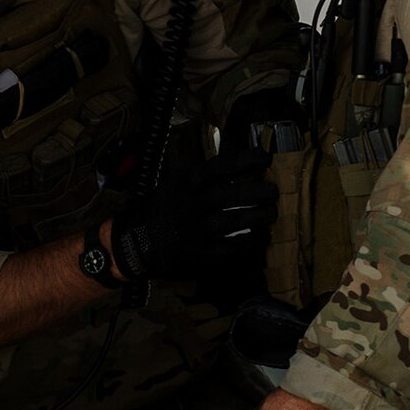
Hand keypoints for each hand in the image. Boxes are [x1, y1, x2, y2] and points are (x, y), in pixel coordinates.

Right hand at [111, 149, 276, 282]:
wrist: (134, 242)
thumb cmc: (157, 210)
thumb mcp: (172, 184)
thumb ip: (198, 176)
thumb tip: (230, 165)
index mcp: (187, 183)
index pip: (221, 166)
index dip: (247, 161)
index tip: (266, 158)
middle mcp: (193, 204)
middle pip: (233, 195)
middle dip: (259, 192)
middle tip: (274, 191)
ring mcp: (197, 230)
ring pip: (236, 221)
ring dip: (259, 216)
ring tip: (272, 213)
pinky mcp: (200, 252)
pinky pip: (231, 245)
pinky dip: (250, 240)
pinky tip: (262, 235)